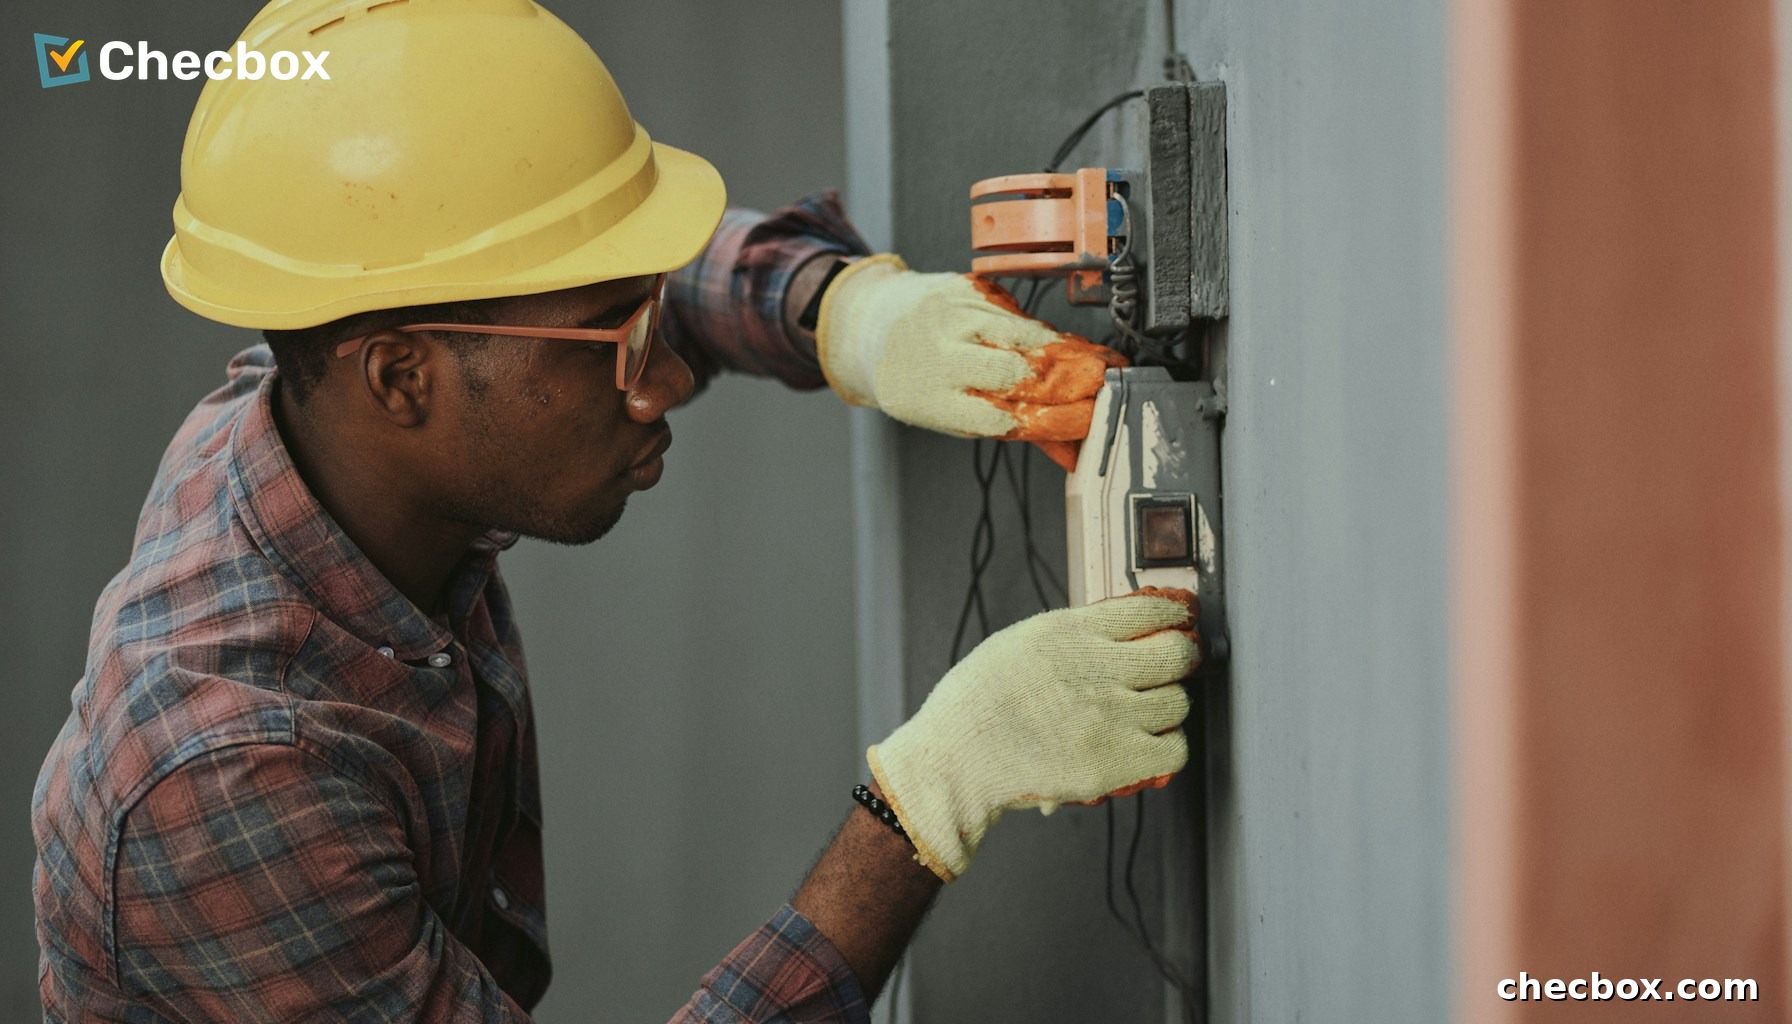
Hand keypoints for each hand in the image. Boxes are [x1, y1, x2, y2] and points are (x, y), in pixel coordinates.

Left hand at [815, 254, 1126, 469]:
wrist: (873, 324)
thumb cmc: (915, 380)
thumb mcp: (949, 416)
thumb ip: (1007, 427)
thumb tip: (1068, 447)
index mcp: (931, 400)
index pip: (1002, 416)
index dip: (1052, 420)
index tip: (1087, 421)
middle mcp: (938, 354)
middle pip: (1018, 372)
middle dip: (1068, 383)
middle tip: (1102, 388)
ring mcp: (952, 316)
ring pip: (1025, 335)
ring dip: (1067, 353)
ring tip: (1095, 365)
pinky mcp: (966, 288)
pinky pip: (1018, 311)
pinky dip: (1042, 330)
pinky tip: (1060, 342)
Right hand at [868, 589, 1199, 881]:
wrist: (956, 759)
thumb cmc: (976, 705)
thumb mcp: (1018, 643)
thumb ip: (1070, 636)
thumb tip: (1118, 631)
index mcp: (1071, 632)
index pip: (1150, 609)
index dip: (1173, 614)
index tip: (1178, 620)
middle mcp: (1097, 668)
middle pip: (1176, 654)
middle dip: (1180, 658)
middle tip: (1174, 666)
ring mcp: (1111, 716)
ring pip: (1178, 703)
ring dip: (1167, 706)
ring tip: (1146, 712)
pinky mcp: (1116, 761)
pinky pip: (1174, 749)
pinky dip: (1167, 748)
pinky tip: (1147, 745)